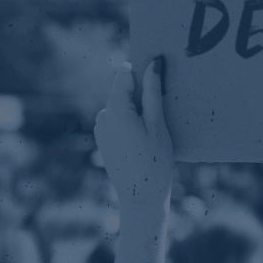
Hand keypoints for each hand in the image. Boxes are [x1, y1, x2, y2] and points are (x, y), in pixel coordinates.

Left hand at [94, 56, 175, 212]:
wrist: (140, 197)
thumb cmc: (155, 161)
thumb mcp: (158, 125)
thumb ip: (153, 93)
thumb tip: (152, 65)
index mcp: (116, 109)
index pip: (125, 76)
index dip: (140, 70)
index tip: (156, 66)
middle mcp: (103, 116)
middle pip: (124, 94)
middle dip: (142, 97)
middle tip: (162, 114)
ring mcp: (100, 129)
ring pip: (122, 109)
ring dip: (137, 113)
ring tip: (154, 133)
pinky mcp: (102, 140)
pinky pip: (118, 123)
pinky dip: (131, 125)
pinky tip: (144, 142)